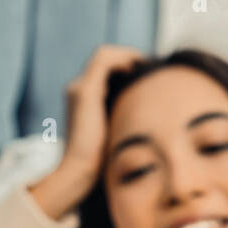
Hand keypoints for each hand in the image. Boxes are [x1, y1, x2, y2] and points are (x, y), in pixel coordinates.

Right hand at [61, 44, 145, 180]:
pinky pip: (105, 60)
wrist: (79, 172)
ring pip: (104, 56)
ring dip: (127, 55)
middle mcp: (77, 90)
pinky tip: (138, 67)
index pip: (104, 71)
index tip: (146, 74)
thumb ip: (123, 119)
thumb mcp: (114, 135)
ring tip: (146, 64)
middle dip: (128, 59)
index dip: (125, 66)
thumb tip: (146, 115)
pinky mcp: (85, 91)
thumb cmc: (99, 163)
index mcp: (83, 100)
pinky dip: (123, 58)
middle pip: (105, 60)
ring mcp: (79, 89)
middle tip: (150, 67)